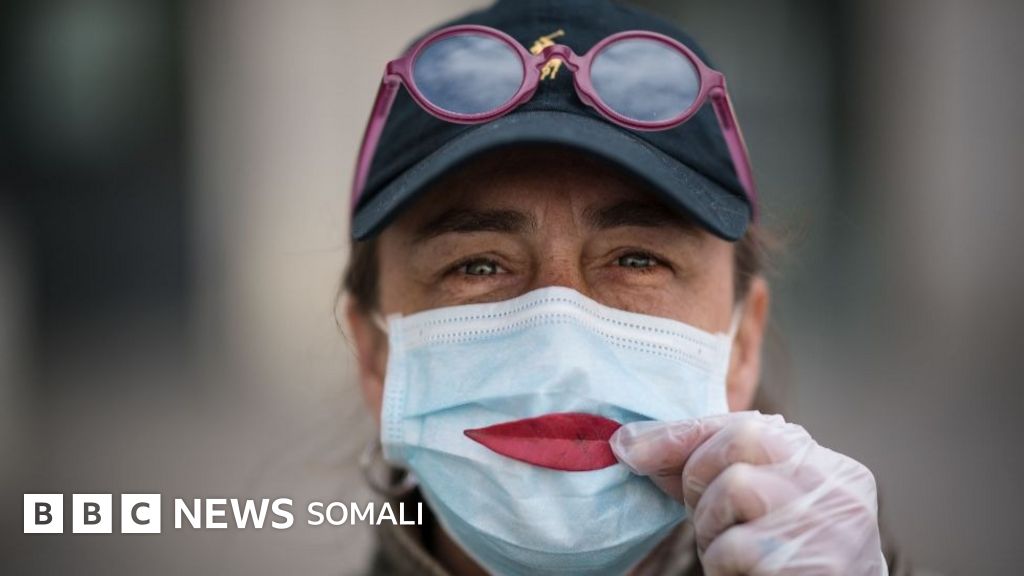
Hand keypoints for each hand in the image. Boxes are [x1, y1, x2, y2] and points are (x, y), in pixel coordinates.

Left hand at [610, 411, 886, 574]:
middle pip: (740, 443)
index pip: (749, 425)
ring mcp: (830, 522)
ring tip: (732, 557)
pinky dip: (722, 566)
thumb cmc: (781, 567)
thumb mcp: (752, 511)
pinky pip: (735, 545)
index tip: (633, 449)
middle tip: (709, 524)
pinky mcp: (814, 562)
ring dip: (711, 529)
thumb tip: (632, 444)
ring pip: (735, 487)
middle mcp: (838, 487)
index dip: (684, 434)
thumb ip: (710, 473)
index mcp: (829, 468)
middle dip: (700, 479)